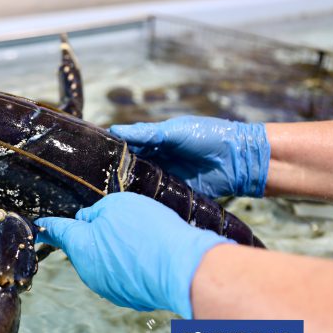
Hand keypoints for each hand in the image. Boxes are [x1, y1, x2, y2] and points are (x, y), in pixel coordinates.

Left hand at [35, 192, 232, 318]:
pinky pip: (123, 275)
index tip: (39, 225)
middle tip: (118, 223)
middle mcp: (88, 271)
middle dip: (95, 235)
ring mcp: (108, 287)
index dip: (48, 225)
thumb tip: (88, 221)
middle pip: (84, 246)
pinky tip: (149, 256)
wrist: (181, 269)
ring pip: (105, 262)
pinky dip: (131, 265)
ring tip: (141, 239)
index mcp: (79, 245)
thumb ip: (95, 212)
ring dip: (115, 250)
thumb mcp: (116, 205)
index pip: (57, 231)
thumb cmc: (146, 232)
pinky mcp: (128, 296)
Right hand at [109, 116, 269, 197]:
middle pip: (131, 166)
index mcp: (156, 141)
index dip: (112, 149)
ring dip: (129, 187)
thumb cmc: (208, 137)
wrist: (239, 160)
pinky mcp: (175, 193)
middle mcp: (157, 159)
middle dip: (116, 171)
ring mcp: (166, 177)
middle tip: (96, 178)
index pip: (128, 145)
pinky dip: (145, 200)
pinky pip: (156, 197)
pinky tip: (130, 203)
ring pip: (141, 183)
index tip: (92, 154)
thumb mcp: (176, 131)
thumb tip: (115, 129)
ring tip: (107, 192)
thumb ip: (147, 132)